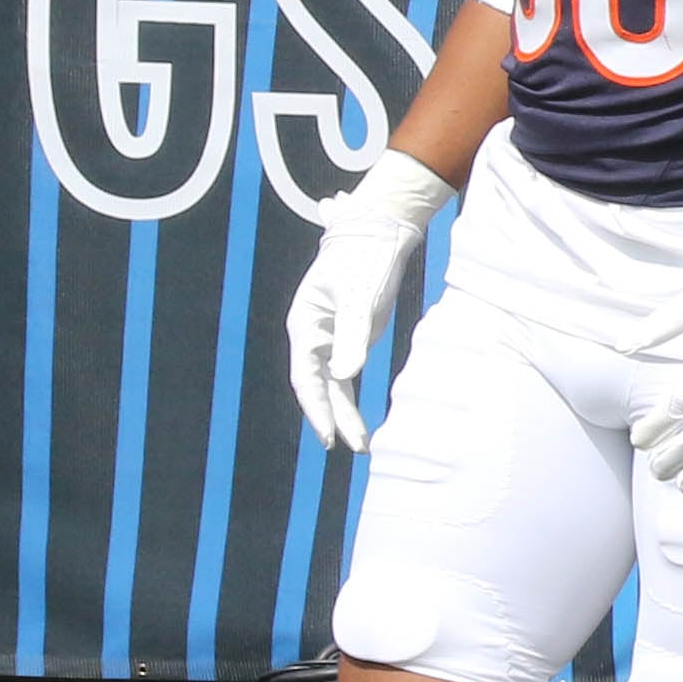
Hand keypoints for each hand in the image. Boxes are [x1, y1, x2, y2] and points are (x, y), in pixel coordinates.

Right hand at [285, 152, 452, 453]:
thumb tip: (344, 376)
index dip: (315, 407)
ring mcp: (330, 339)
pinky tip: (360, 424)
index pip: (306, 376)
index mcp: (306, 326)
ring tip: (362, 445)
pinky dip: (351, 400)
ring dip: (344, 414)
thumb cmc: (364, 262)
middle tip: (349, 446)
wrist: (376, 235)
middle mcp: (313, 337)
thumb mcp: (359, 298)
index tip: (329, 435)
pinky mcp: (349, 339)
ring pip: (332, 386)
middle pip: (318, 386)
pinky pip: (345, 378)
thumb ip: (352, 336)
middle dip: (332, 418)